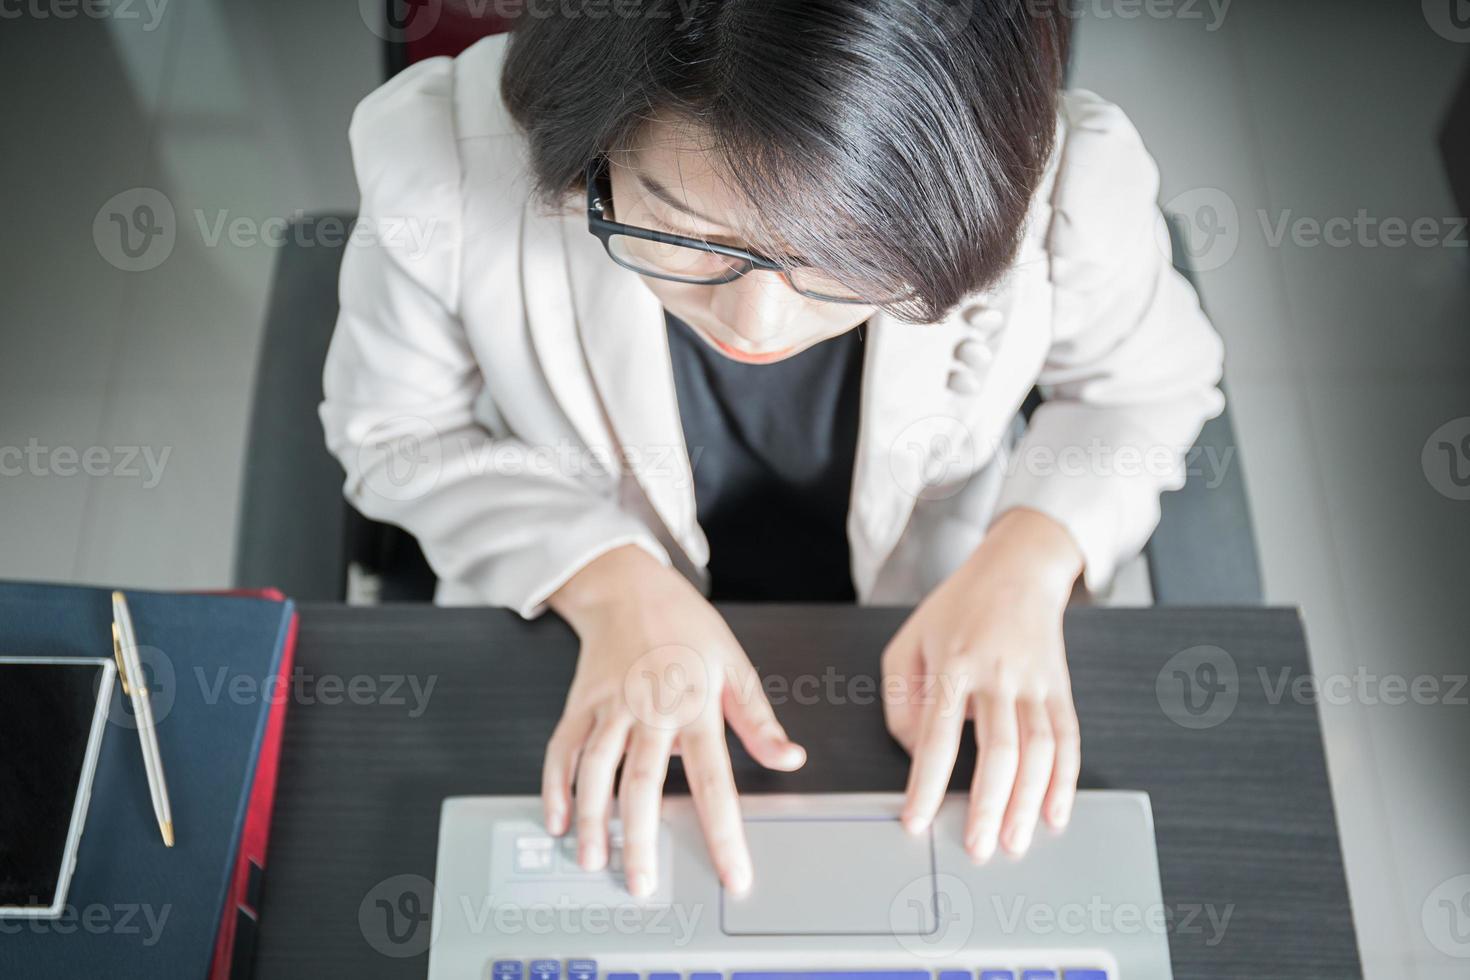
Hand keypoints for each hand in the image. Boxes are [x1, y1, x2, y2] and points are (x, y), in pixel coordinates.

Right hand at [546, 545, 804, 896]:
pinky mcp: (579, 703)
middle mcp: (648, 708)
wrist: (628, 586)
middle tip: (642, 884)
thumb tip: (790, 759)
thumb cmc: (686, 627)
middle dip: (640, 839)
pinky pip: (562, 749)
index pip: (714, 779)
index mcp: (694, 704)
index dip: (723, 831)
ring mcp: (608, 705)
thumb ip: (759, 721)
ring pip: (595, 769)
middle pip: (641, 782)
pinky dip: (555, 785)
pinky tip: (558, 819)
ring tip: (594, 862)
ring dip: (592, 819)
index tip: (732, 874)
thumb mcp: (734, 666)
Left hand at [881, 508, 1083, 861]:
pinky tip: (1055, 812)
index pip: (938, 735)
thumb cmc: (956, 608)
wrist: (1018, 569)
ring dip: (1028, 802)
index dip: (927, 783)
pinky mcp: (1060, 688)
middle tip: (978, 847)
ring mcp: (1034, 682)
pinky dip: (1065, 780)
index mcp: (953, 664)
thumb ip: (901, 698)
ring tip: (1015, 841)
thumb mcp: (908, 640)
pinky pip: (1067, 739)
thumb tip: (914, 752)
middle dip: (988, 806)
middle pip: (998, 750)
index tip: (916, 821)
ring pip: (1038, 751)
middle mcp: (998, 675)